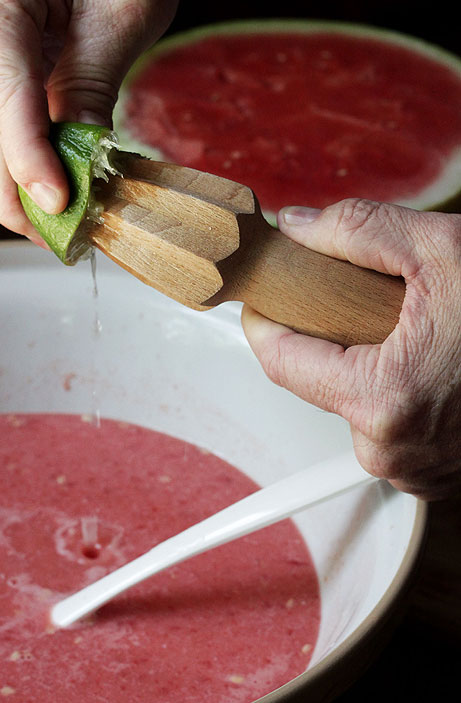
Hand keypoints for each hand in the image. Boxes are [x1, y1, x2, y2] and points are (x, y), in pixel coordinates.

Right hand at [0, 0, 184, 245]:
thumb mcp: (119, 15)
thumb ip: (91, 89)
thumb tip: (79, 165)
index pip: (7, 99)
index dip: (33, 162)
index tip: (61, 208)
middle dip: (25, 191)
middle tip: (65, 238)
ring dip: (23, 179)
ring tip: (69, 215)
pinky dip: (22, 153)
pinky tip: (52, 179)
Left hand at [242, 199, 460, 499]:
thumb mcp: (442, 250)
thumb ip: (358, 230)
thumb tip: (299, 227)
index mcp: (383, 399)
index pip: (281, 361)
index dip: (264, 322)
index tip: (261, 298)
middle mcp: (393, 451)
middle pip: (322, 382)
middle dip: (332, 338)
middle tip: (362, 301)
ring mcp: (418, 470)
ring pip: (358, 405)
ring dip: (369, 365)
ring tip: (414, 333)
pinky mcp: (438, 476)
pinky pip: (393, 428)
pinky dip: (399, 393)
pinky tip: (432, 365)